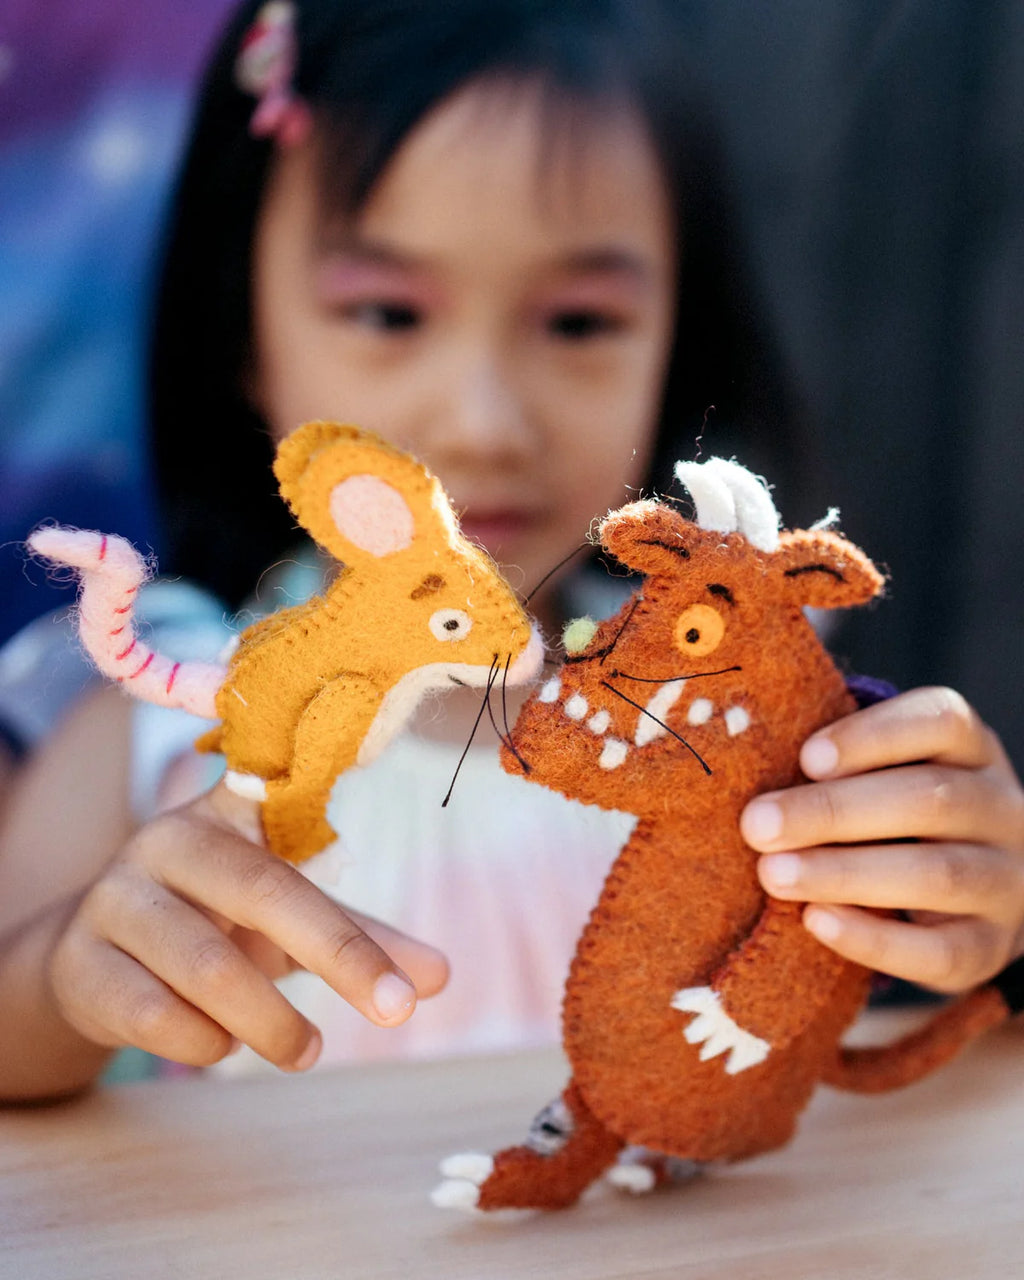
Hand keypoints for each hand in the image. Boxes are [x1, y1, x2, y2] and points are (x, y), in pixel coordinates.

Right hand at [46, 781, 448, 1069]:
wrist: (89, 971)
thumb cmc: (211, 930)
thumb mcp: (285, 925)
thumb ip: (358, 940)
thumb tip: (439, 977)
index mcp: (225, 813)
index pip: (275, 783)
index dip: (308, 756)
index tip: (359, 720)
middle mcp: (167, 842)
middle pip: (265, 890)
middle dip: (341, 954)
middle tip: (397, 1012)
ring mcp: (116, 900)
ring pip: (208, 967)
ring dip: (271, 1023)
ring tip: (307, 1051)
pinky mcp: (79, 964)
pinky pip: (154, 1014)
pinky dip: (205, 1043)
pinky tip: (222, 1047)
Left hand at [741, 687, 1023, 992]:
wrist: (966, 893)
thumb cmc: (891, 813)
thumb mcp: (878, 773)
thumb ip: (830, 767)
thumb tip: (749, 774)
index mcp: (971, 749)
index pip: (941, 723)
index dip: (874, 736)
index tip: (807, 757)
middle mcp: (1000, 809)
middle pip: (929, 800)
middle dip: (833, 812)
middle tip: (757, 825)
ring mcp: (1005, 881)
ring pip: (937, 875)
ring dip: (844, 873)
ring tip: (772, 874)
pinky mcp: (989, 946)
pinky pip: (940, 951)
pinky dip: (873, 939)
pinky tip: (815, 922)